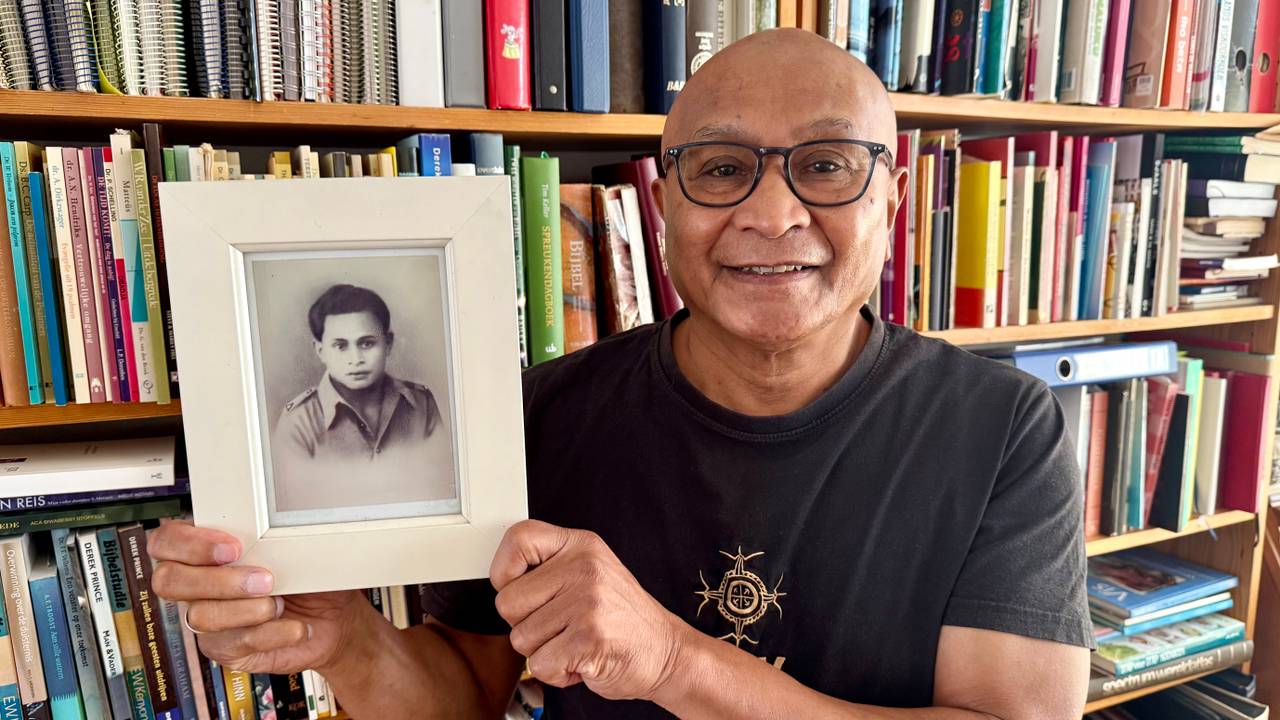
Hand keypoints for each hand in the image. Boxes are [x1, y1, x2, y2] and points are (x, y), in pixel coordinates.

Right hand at [149, 519, 367, 673]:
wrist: (335, 618)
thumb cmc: (308, 575)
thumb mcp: (292, 546)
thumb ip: (267, 535)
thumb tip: (265, 531)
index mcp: (205, 551)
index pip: (166, 541)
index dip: (189, 544)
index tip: (234, 547)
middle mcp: (197, 586)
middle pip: (169, 581)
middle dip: (218, 580)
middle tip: (263, 580)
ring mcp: (207, 620)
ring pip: (201, 615)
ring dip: (248, 609)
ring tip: (281, 603)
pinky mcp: (226, 649)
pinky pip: (234, 642)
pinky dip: (271, 633)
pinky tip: (294, 626)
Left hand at [491, 520, 689, 700]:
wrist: (666, 652)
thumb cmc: (621, 617)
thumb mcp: (592, 571)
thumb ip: (550, 568)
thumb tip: (502, 581)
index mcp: (581, 545)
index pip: (517, 539)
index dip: (504, 571)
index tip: (520, 587)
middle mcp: (585, 568)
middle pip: (507, 601)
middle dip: (526, 624)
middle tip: (560, 625)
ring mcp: (588, 603)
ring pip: (520, 638)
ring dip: (543, 651)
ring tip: (574, 641)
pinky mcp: (589, 639)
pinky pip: (540, 664)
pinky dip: (557, 672)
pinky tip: (581, 659)